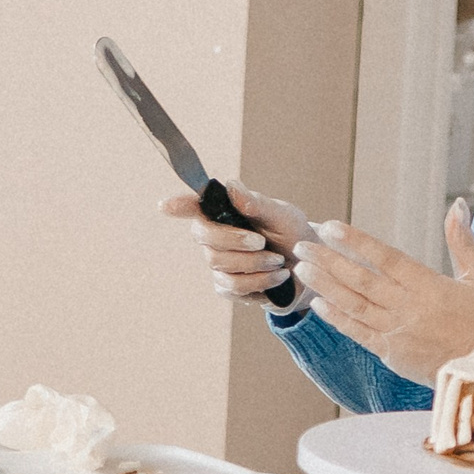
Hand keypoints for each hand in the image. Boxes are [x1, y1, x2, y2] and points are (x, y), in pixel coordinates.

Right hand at [164, 180, 314, 308]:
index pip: (195, 207)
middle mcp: (214, 237)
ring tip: (279, 262)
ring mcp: (218, 264)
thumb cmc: (292, 234)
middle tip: (264, 243)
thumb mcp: (281, 215)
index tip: (164, 206)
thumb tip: (231, 187)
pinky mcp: (226, 287)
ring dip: (256, 265)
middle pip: (207, 241)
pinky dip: (260, 282)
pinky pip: (233, 287)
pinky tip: (276, 277)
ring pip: (222, 266)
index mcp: (224, 213)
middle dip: (237, 243)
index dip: (179, 206)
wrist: (308, 268)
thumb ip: (257, 203)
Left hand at [290, 200, 473, 383]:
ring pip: (353, 304)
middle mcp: (408, 307)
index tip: (329, 227)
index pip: (384, 257)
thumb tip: (459, 205)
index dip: (355, 241)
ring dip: (325, 286)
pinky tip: (317, 304)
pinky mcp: (391, 354)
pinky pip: (357, 333)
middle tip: (302, 244)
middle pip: (360, 279)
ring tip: (302, 269)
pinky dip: (336, 318)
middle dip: (327, 260)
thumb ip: (464, 242)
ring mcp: (397, 331)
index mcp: (429, 285)